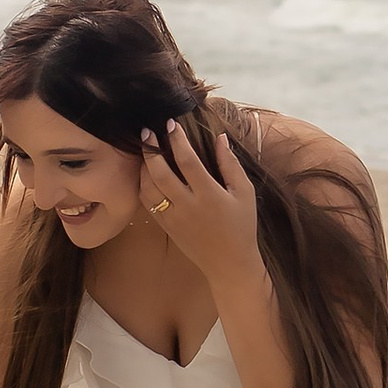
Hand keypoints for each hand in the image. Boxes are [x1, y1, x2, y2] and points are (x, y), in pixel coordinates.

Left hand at [139, 115, 261, 289]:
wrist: (230, 264)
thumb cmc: (241, 226)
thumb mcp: (244, 193)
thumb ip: (231, 164)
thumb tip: (220, 138)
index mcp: (208, 195)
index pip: (186, 160)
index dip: (176, 140)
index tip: (170, 124)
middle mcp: (187, 206)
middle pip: (160, 172)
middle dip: (151, 150)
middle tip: (147, 133)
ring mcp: (173, 218)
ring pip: (148, 188)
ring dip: (143, 167)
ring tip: (145, 151)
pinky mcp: (166, 227)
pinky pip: (147, 203)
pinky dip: (143, 186)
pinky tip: (146, 174)